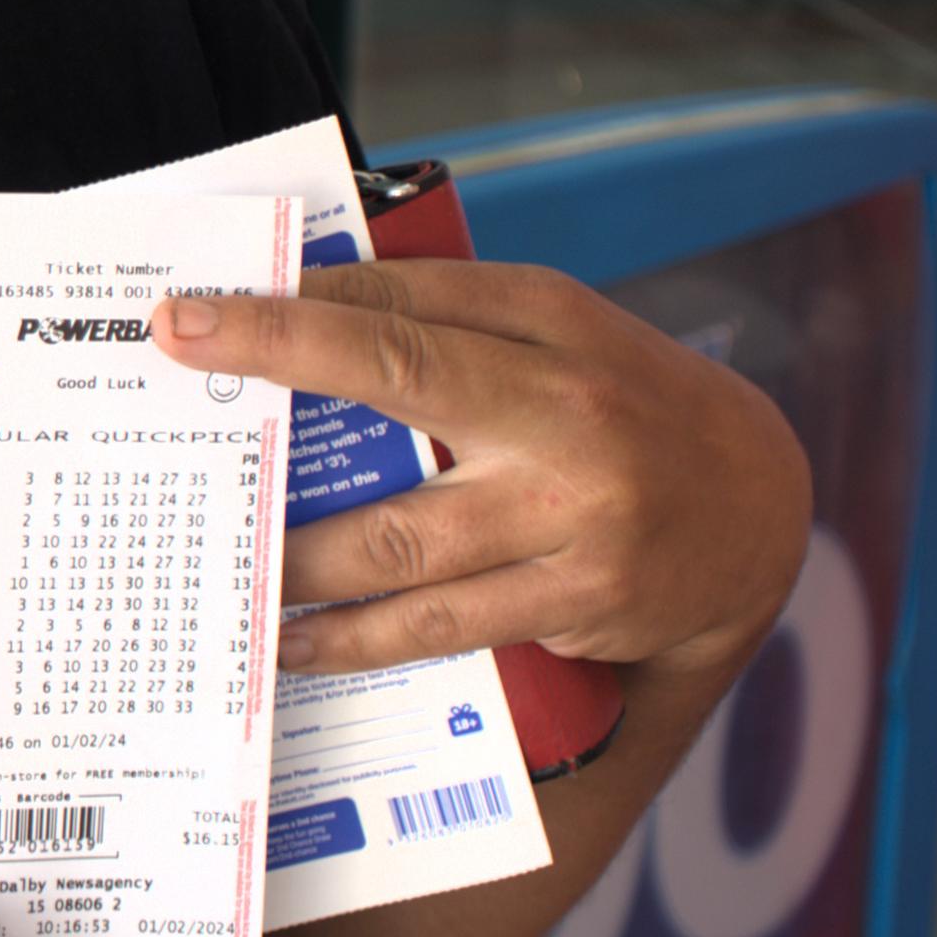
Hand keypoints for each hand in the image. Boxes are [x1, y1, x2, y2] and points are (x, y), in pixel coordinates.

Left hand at [157, 261, 809, 693]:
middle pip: (400, 375)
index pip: (403, 299)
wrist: (758, 511)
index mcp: (555, 321)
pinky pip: (437, 625)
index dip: (290, 306)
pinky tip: (293, 638)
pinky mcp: (577, 602)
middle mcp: (566, 407)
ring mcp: (574, 513)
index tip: (190, 314)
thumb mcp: (558, 335)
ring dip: (294, 552)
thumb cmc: (624, 405)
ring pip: (400, 536)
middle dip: (276, 363)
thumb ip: (448, 316)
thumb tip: (306, 300)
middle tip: (178, 366)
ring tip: (220, 555)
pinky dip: (352, 637)